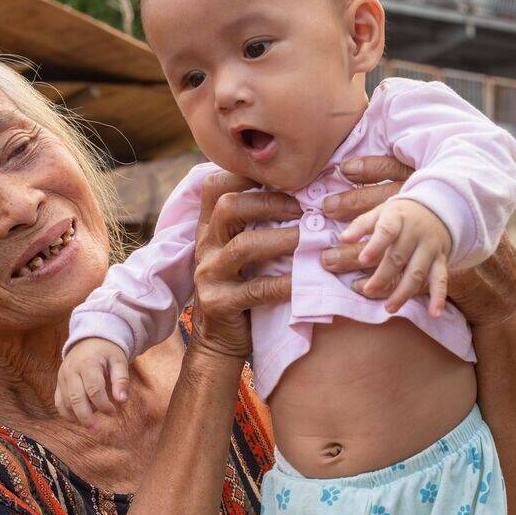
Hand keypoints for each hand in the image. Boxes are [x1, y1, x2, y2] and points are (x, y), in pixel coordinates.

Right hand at [55, 337, 130, 426]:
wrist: (89, 340)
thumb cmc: (107, 352)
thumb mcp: (119, 361)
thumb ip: (121, 380)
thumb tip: (122, 401)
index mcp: (88, 364)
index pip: (94, 389)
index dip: (104, 404)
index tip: (114, 412)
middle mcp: (71, 370)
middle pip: (75, 398)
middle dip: (86, 417)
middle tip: (96, 430)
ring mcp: (62, 377)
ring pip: (65, 402)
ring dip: (77, 416)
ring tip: (91, 425)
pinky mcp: (59, 383)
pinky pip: (58, 402)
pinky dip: (67, 414)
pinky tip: (79, 420)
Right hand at [189, 171, 300, 361]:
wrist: (220, 341)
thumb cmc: (242, 288)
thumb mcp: (240, 253)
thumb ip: (254, 224)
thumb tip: (300, 191)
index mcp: (209, 228)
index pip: (215, 185)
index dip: (245, 173)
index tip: (282, 175)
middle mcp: (204, 246)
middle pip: (228, 206)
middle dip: (270, 201)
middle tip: (304, 208)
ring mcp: (208, 275)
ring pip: (243, 246)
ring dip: (282, 238)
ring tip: (310, 237)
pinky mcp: (220, 303)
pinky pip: (256, 289)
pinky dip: (284, 282)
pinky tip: (304, 279)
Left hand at [338, 196, 451, 316]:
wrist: (439, 208)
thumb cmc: (401, 215)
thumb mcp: (381, 212)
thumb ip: (361, 225)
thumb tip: (343, 238)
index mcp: (398, 218)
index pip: (387, 231)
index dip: (375, 246)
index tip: (362, 260)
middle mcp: (416, 233)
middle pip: (399, 257)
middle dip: (383, 276)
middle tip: (368, 290)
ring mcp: (430, 248)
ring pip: (417, 273)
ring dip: (403, 292)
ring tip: (389, 309)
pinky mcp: (441, 260)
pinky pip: (441, 280)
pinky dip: (439, 297)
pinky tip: (435, 314)